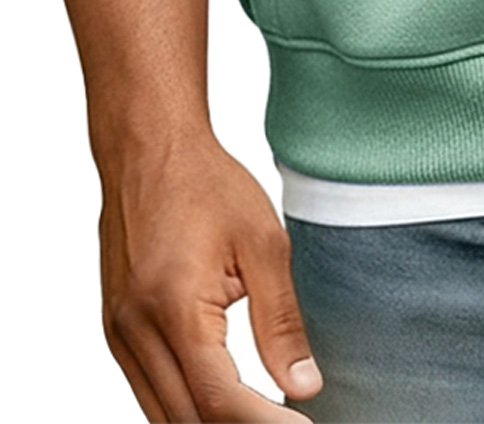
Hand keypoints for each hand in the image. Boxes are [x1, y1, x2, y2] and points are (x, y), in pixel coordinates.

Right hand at [97, 131, 322, 420]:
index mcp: (174, 309)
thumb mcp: (263, 244)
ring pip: (163, 415)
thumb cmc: (206, 184)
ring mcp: (119, 336)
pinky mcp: (116, 331)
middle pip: (187, 419)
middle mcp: (135, 332)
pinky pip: (148, 391)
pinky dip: (186, 406)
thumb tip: (304, 386)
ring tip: (264, 414)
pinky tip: (224, 399)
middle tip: (290, 422)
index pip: (219, 400)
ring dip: (212, 421)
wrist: (148, 149)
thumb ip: (281, 322)